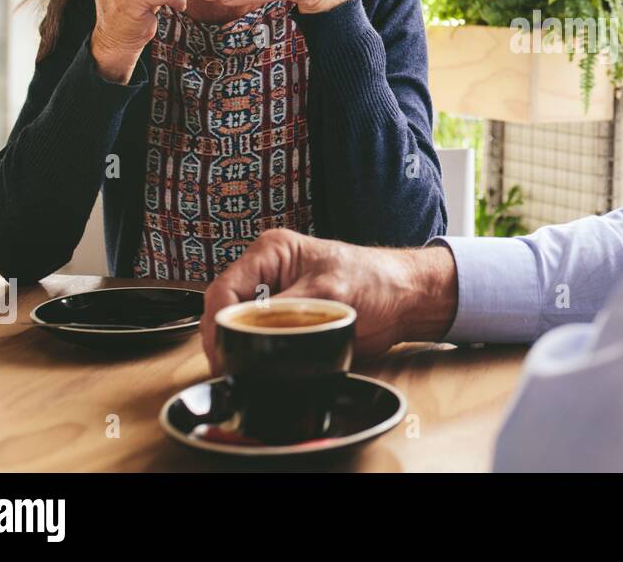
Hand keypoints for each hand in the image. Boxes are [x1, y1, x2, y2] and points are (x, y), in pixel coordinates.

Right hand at [201, 229, 457, 373]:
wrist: (406, 301)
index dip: (216, 324)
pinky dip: (262, 355)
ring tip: (246, 369)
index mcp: (271, 253)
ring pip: (242, 329)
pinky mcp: (287, 322)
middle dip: (227, 339)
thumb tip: (249, 334)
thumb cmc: (376, 281)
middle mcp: (267, 274)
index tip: (221, 353)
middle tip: (231, 368)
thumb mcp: (327, 293)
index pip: (223, 290)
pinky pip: (263, 341)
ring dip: (244, 348)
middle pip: (227, 311)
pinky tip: (265, 366)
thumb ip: (285, 312)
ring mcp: (276, 300)